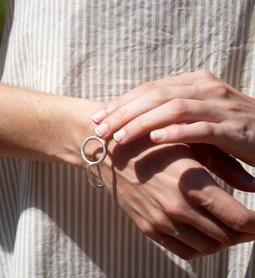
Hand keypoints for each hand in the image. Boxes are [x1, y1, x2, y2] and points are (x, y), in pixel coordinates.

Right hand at [90, 138, 254, 258]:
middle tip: (250, 221)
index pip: (239, 218)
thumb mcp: (187, 145)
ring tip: (228, 227)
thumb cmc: (150, 142)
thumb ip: (222, 165)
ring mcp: (161, 222)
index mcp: (191, 184)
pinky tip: (204, 233)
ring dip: (224, 241)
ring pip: (208, 247)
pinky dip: (201, 248)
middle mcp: (177, 209)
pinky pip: (183, 251)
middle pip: (227, 236)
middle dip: (246, 232)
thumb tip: (253, 183)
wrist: (109, 153)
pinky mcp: (148, 228)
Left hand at [92, 70, 254, 166]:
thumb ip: (171, 116)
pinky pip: (199, 128)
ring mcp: (219, 106)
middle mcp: (205, 88)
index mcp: (194, 82)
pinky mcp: (232, 128)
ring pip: (173, 109)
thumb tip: (137, 125)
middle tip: (101, 129)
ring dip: (142, 123)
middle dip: (124, 112)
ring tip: (119, 137)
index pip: (150, 88)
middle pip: (156, 95)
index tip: (100, 117)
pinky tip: (155, 139)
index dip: (122, 102)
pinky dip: (175, 132)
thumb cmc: (228, 130)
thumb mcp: (197, 117)